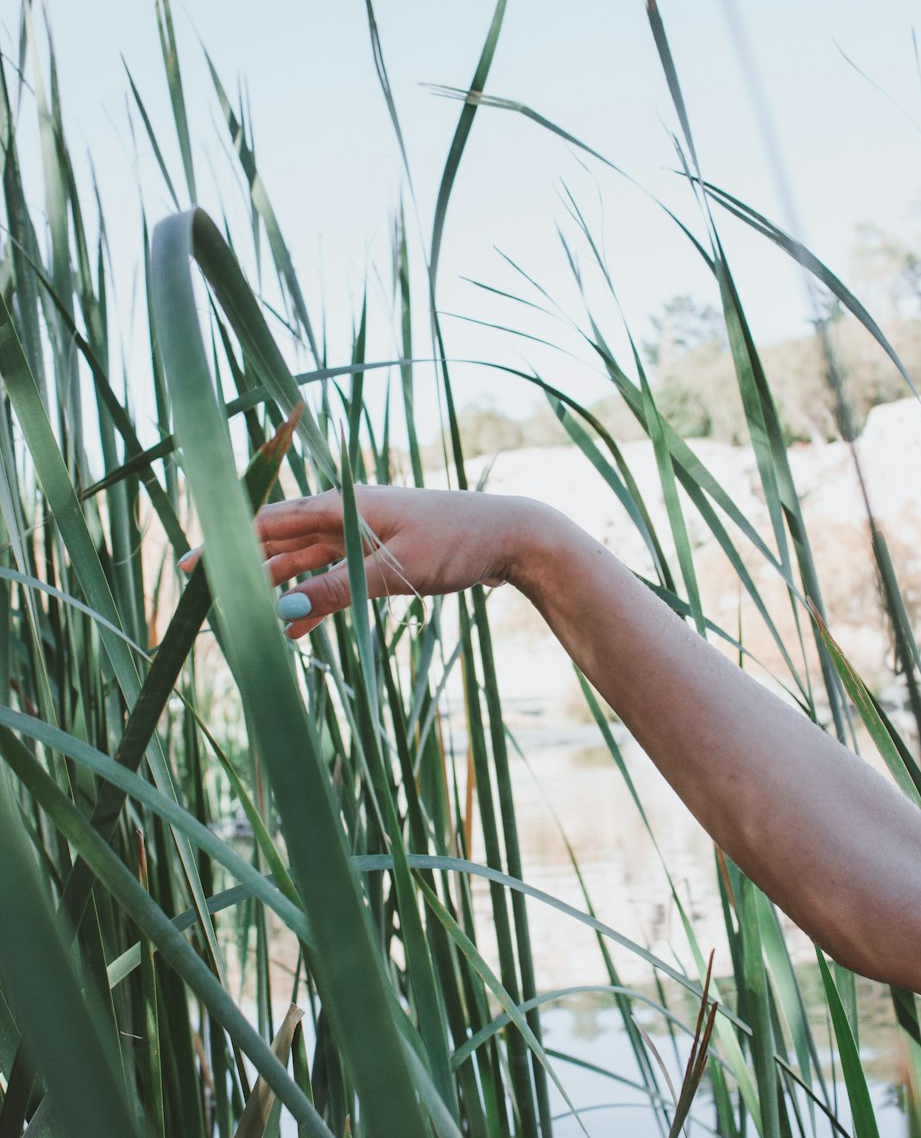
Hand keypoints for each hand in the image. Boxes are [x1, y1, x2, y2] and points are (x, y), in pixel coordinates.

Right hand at [180, 485, 540, 638]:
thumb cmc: (458, 542)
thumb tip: (282, 612)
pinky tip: (295, 632)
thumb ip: (338, 590)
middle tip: (200, 593)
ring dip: (274, 589)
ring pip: (304, 563)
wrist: (511, 536)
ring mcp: (361, 535)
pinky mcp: (379, 555)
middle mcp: (345, 516)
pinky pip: (333, 578)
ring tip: (241, 621)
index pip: (270, 521)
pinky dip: (312, 601)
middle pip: (279, 542)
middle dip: (240, 566)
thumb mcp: (395, 570)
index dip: (227, 542)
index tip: (193, 564)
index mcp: (343, 505)